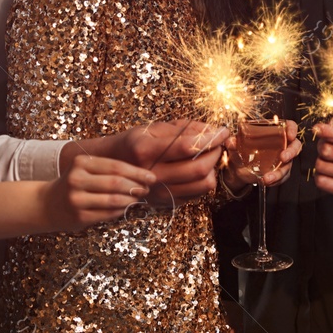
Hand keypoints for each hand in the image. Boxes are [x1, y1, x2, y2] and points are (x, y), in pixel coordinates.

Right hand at [45, 154, 156, 232]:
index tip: (151, 177)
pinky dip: (121, 211)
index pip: (116, 166)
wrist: (46, 204)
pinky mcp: (79, 216)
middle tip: (147, 189)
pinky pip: (108, 213)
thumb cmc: (74, 184)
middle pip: (116, 183)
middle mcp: (77, 179)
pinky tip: (126, 207)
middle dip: (136, 186)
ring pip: (114, 200)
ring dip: (131, 200)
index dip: (137, 172)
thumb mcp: (85, 169)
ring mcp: (77, 199)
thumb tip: (141, 175)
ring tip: (138, 198)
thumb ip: (108, 169)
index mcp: (81, 163)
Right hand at [63, 120, 227, 203]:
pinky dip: (204, 181)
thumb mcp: (150, 129)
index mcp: (145, 150)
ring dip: (213, 169)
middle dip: (216, 153)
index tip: (223, 130)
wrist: (109, 170)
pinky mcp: (164, 203)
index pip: (188, 146)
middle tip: (218, 142)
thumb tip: (211, 129)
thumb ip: (182, 128)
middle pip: (199, 168)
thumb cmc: (131, 144)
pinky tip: (198, 169)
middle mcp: (151, 174)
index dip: (211, 137)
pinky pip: (196, 195)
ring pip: (202, 185)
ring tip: (208, 156)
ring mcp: (158, 192)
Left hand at [225, 119, 301, 189]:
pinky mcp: (279, 172)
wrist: (237, 170)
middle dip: (291, 152)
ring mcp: (282, 159)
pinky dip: (276, 181)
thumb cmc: (239, 152)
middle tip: (283, 157)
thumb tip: (231, 141)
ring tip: (267, 178)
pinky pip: (283, 177)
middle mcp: (281, 145)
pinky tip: (265, 182)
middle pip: (295, 145)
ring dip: (280, 172)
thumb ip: (233, 143)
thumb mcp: (235, 146)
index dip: (292, 129)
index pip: (289, 126)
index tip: (290, 135)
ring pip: (289, 164)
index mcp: (273, 133)